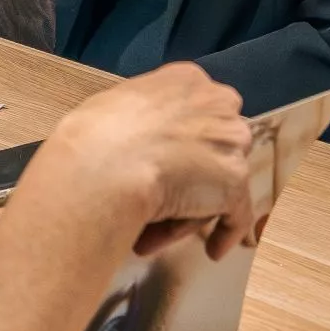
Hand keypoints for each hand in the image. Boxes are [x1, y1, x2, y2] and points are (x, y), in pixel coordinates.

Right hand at [36, 64, 257, 259]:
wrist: (103, 167)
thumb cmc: (93, 137)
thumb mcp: (113, 105)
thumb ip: (141, 114)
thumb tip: (136, 133)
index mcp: (186, 80)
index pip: (197, 112)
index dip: (182, 145)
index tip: (164, 166)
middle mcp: (217, 103)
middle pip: (213, 147)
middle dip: (189, 177)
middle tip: (159, 204)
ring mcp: (230, 142)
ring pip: (218, 182)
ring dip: (190, 209)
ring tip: (152, 233)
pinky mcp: (235, 182)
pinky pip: (236, 214)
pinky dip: (224, 233)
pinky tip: (212, 250)